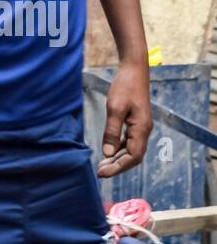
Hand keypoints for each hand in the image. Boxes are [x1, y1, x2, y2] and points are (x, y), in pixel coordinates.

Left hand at [98, 60, 152, 178]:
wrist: (134, 70)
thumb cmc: (125, 86)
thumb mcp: (115, 108)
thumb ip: (111, 131)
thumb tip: (107, 153)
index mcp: (141, 129)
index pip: (133, 156)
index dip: (118, 167)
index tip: (102, 173)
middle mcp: (144, 130)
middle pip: (133, 156)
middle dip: (117, 166)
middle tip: (99, 172)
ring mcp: (140, 127)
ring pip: (131, 150)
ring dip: (117, 159)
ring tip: (102, 166)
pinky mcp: (135, 123)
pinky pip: (128, 142)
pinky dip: (118, 150)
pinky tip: (108, 152)